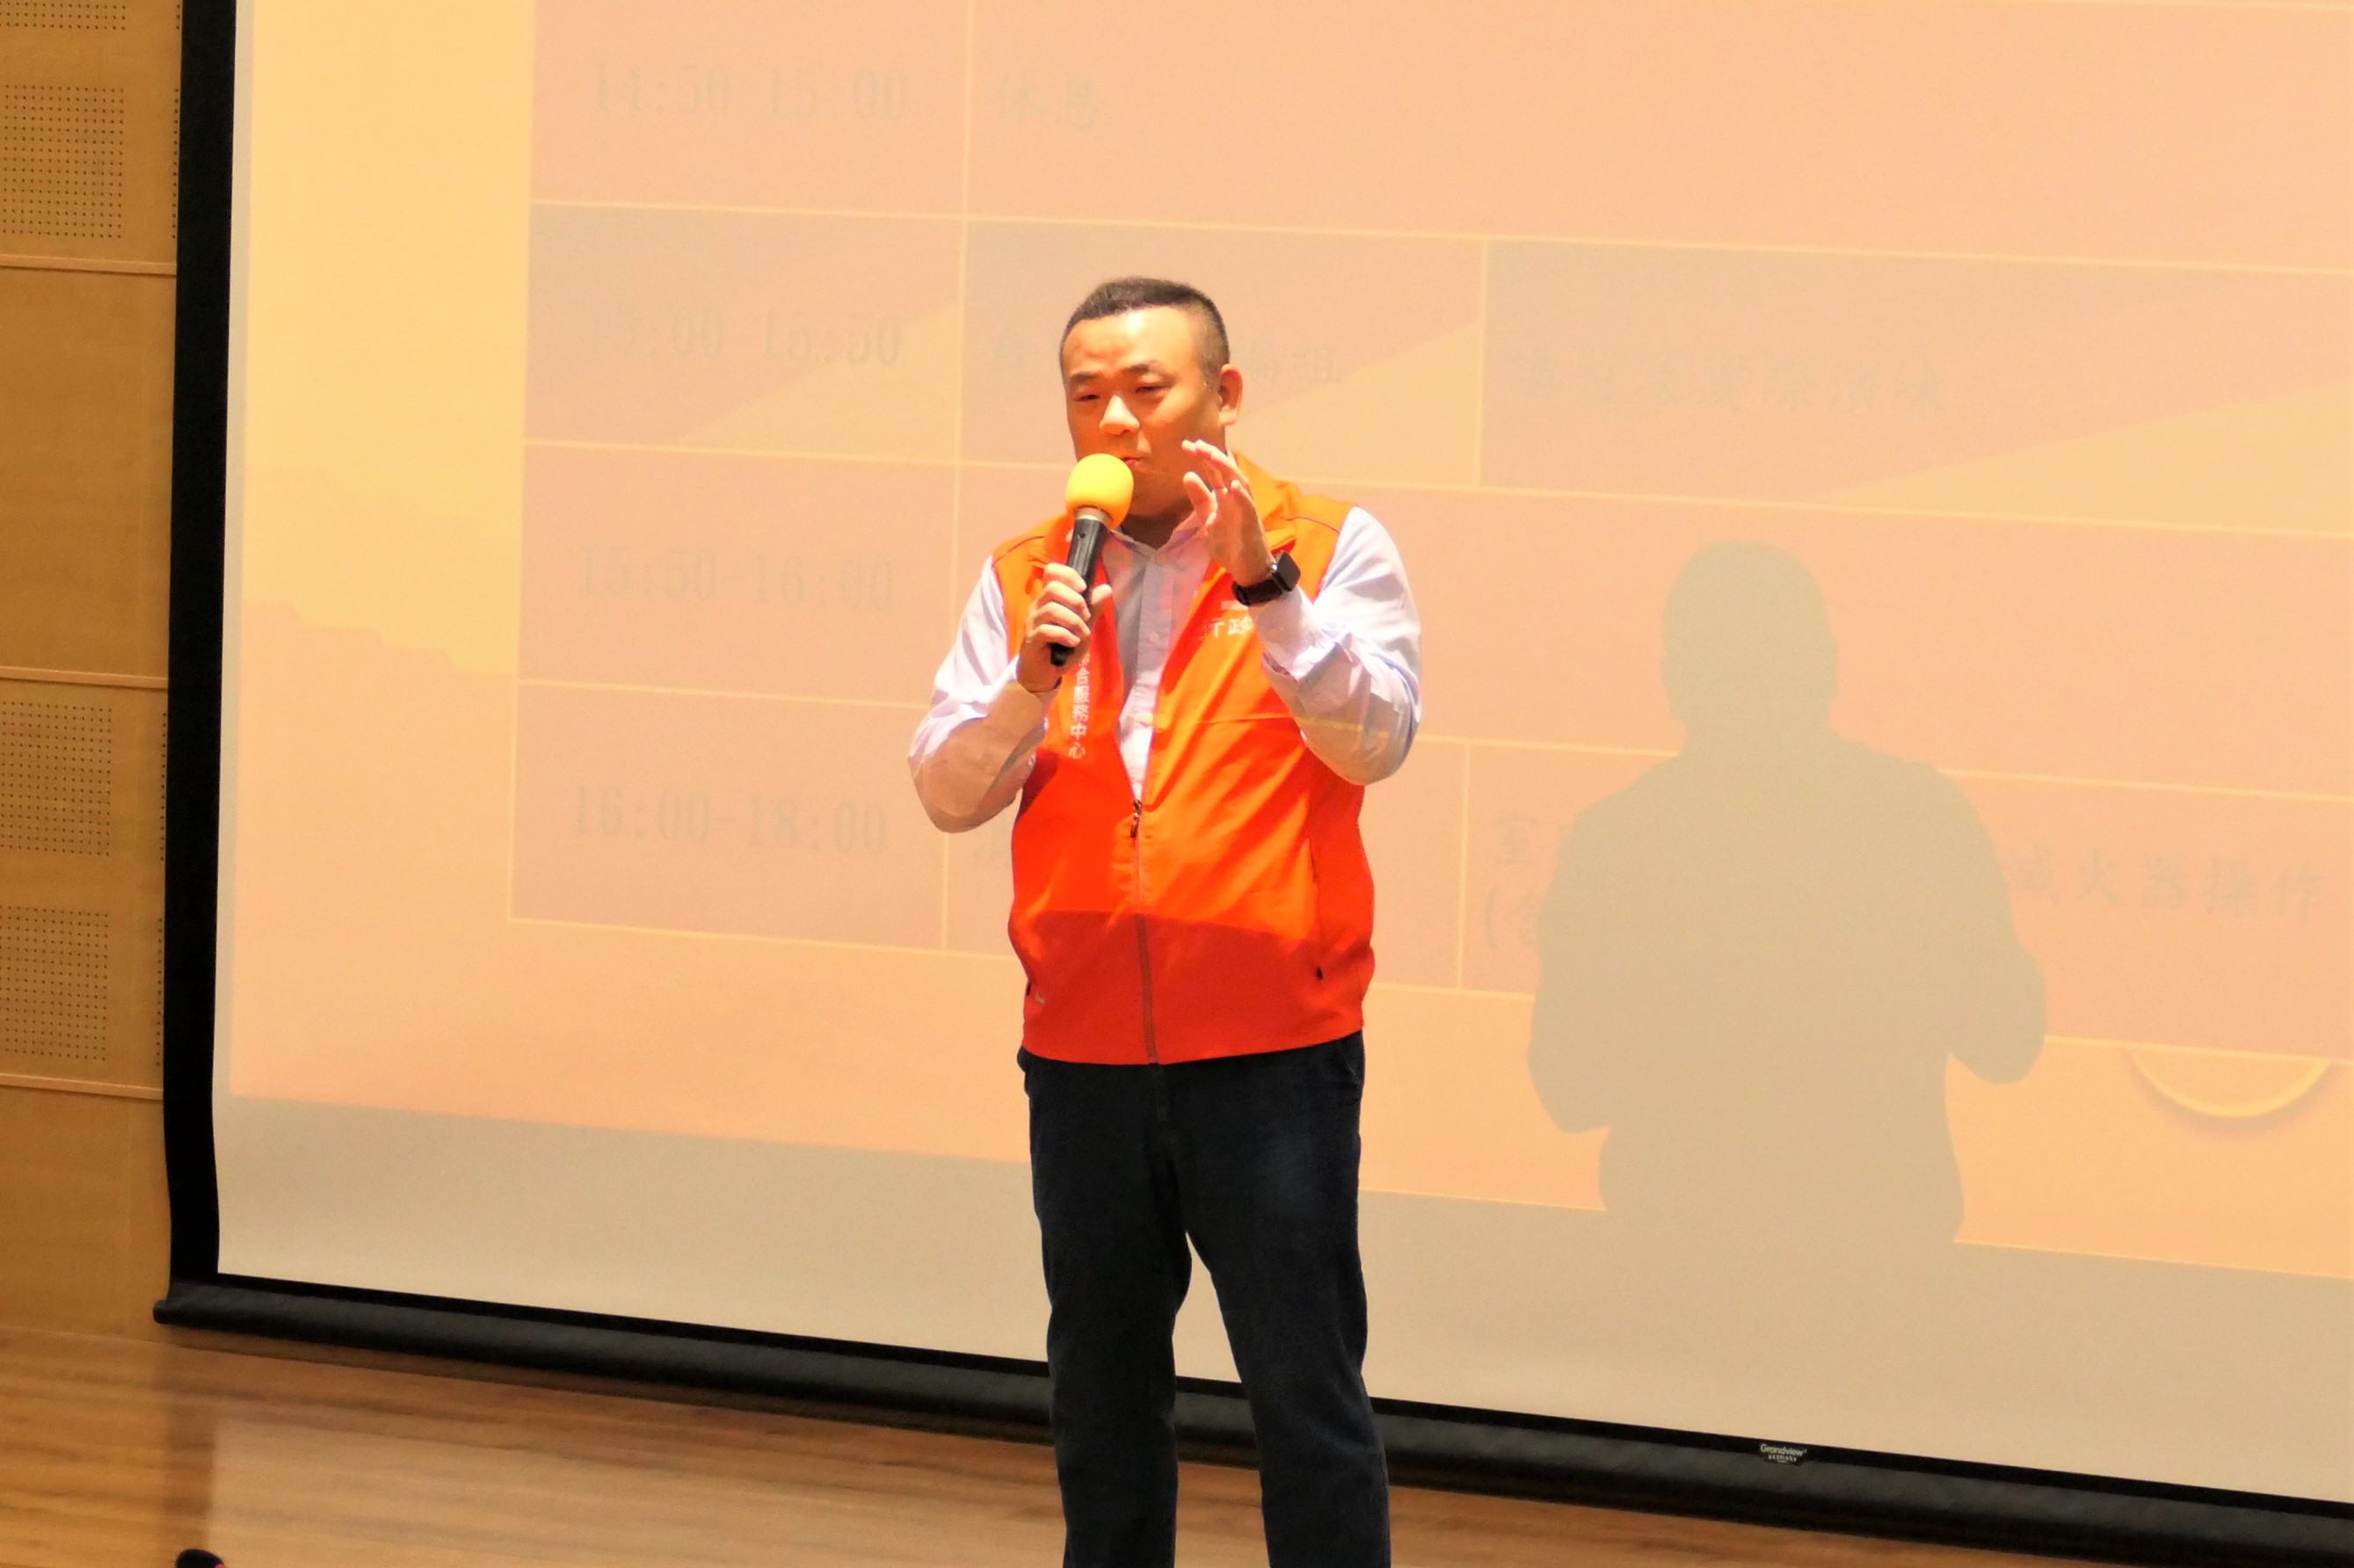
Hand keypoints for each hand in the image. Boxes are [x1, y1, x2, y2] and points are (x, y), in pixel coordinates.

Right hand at [1016, 562, 1113, 694]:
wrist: (1044, 673)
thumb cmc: (1061, 647)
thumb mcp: (1082, 627)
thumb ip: (1092, 609)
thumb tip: (1106, 588)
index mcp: (1049, 598)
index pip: (1051, 571)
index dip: (1069, 574)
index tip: (1083, 588)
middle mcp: (1038, 606)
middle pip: (1053, 587)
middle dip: (1076, 601)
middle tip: (1086, 617)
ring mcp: (1033, 622)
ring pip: (1051, 609)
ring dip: (1074, 621)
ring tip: (1083, 634)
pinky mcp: (1031, 639)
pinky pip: (1046, 630)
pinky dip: (1065, 635)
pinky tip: (1073, 643)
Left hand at [1182, 440, 1275, 588]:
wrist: (1247, 568)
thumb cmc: (1229, 543)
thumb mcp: (1208, 519)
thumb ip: (1200, 499)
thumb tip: (1188, 475)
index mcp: (1225, 496)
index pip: (1214, 472)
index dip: (1203, 458)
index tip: (1187, 445)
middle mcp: (1237, 498)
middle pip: (1226, 472)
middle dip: (1212, 457)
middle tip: (1196, 444)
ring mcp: (1246, 509)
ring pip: (1239, 483)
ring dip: (1227, 469)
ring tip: (1213, 455)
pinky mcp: (1252, 523)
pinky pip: (1248, 507)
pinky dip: (1242, 496)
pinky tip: (1234, 485)